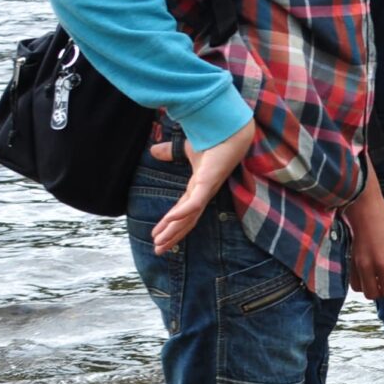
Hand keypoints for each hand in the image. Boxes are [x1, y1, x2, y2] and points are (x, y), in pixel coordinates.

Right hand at [148, 120, 253, 254]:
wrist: (231, 132)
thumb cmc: (214, 141)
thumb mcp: (186, 149)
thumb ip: (170, 153)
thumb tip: (153, 151)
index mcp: (198, 188)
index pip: (182, 211)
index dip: (170, 224)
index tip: (157, 236)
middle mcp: (202, 193)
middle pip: (185, 220)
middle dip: (172, 236)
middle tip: (158, 251)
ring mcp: (206, 190)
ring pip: (188, 216)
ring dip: (173, 230)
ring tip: (160, 244)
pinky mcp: (208, 183)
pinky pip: (194, 202)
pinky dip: (182, 212)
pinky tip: (170, 220)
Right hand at [343, 183, 383, 298]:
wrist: (363, 208)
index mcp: (383, 261)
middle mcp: (367, 266)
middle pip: (372, 294)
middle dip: (380, 291)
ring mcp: (355, 264)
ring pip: (360, 289)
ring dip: (368, 286)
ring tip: (375, 276)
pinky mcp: (348, 260)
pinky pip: (352, 280)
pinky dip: (360, 280)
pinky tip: (367, 270)